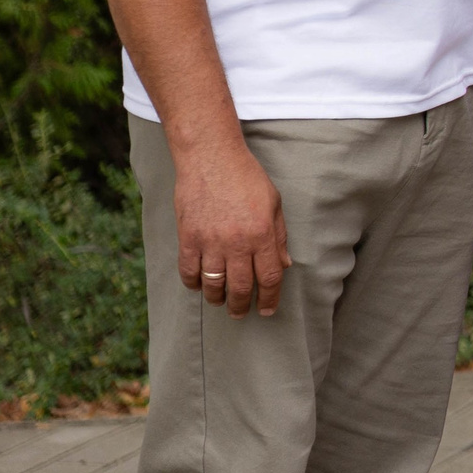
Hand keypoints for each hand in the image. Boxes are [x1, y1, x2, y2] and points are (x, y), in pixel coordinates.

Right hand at [173, 137, 290, 317]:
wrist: (211, 159)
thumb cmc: (247, 178)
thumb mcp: (273, 203)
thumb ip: (279, 236)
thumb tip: (284, 265)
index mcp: (263, 234)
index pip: (269, 277)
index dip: (270, 298)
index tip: (267, 310)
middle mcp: (237, 242)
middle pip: (241, 287)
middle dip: (243, 306)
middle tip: (242, 313)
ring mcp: (210, 242)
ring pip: (213, 285)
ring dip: (218, 299)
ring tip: (221, 302)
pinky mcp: (188, 238)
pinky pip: (189, 272)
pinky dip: (194, 284)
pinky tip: (200, 285)